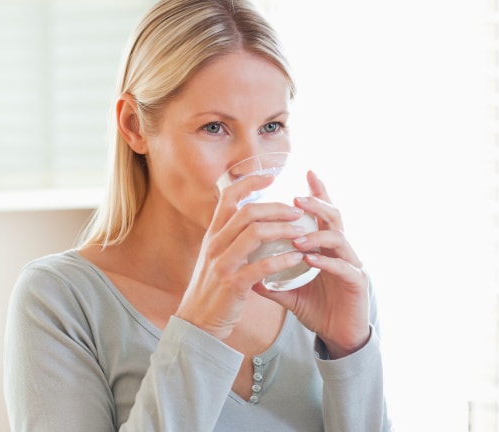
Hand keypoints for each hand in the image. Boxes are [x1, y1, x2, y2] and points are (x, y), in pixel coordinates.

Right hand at [176, 172, 309, 339]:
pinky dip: (282, 260)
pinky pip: (261, 266)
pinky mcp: (233, 284)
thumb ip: (229, 239)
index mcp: (212, 235)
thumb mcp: (215, 258)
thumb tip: (249, 221)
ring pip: (255, 234)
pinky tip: (298, 258)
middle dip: (276, 207)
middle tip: (298, 210)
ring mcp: (222, 263)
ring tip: (303, 231)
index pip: (228, 197)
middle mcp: (215, 244)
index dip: (249, 183)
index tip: (270, 176)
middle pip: (247, 212)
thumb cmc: (212, 290)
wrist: (196, 323)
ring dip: (283, 229)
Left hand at [253, 170, 370, 358]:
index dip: (318, 192)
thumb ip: (271, 281)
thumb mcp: (290, 293)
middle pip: (334, 217)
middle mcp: (342, 251)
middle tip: (296, 198)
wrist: (339, 337)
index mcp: (327, 247)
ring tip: (296, 236)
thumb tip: (244, 273)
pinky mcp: (357, 283)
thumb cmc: (318, 310)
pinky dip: (325, 261)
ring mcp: (352, 265)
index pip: (323, 214)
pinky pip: (342, 267)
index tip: (306, 171)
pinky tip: (309, 259)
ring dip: (316, 235)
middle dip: (316, 204)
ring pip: (339, 238)